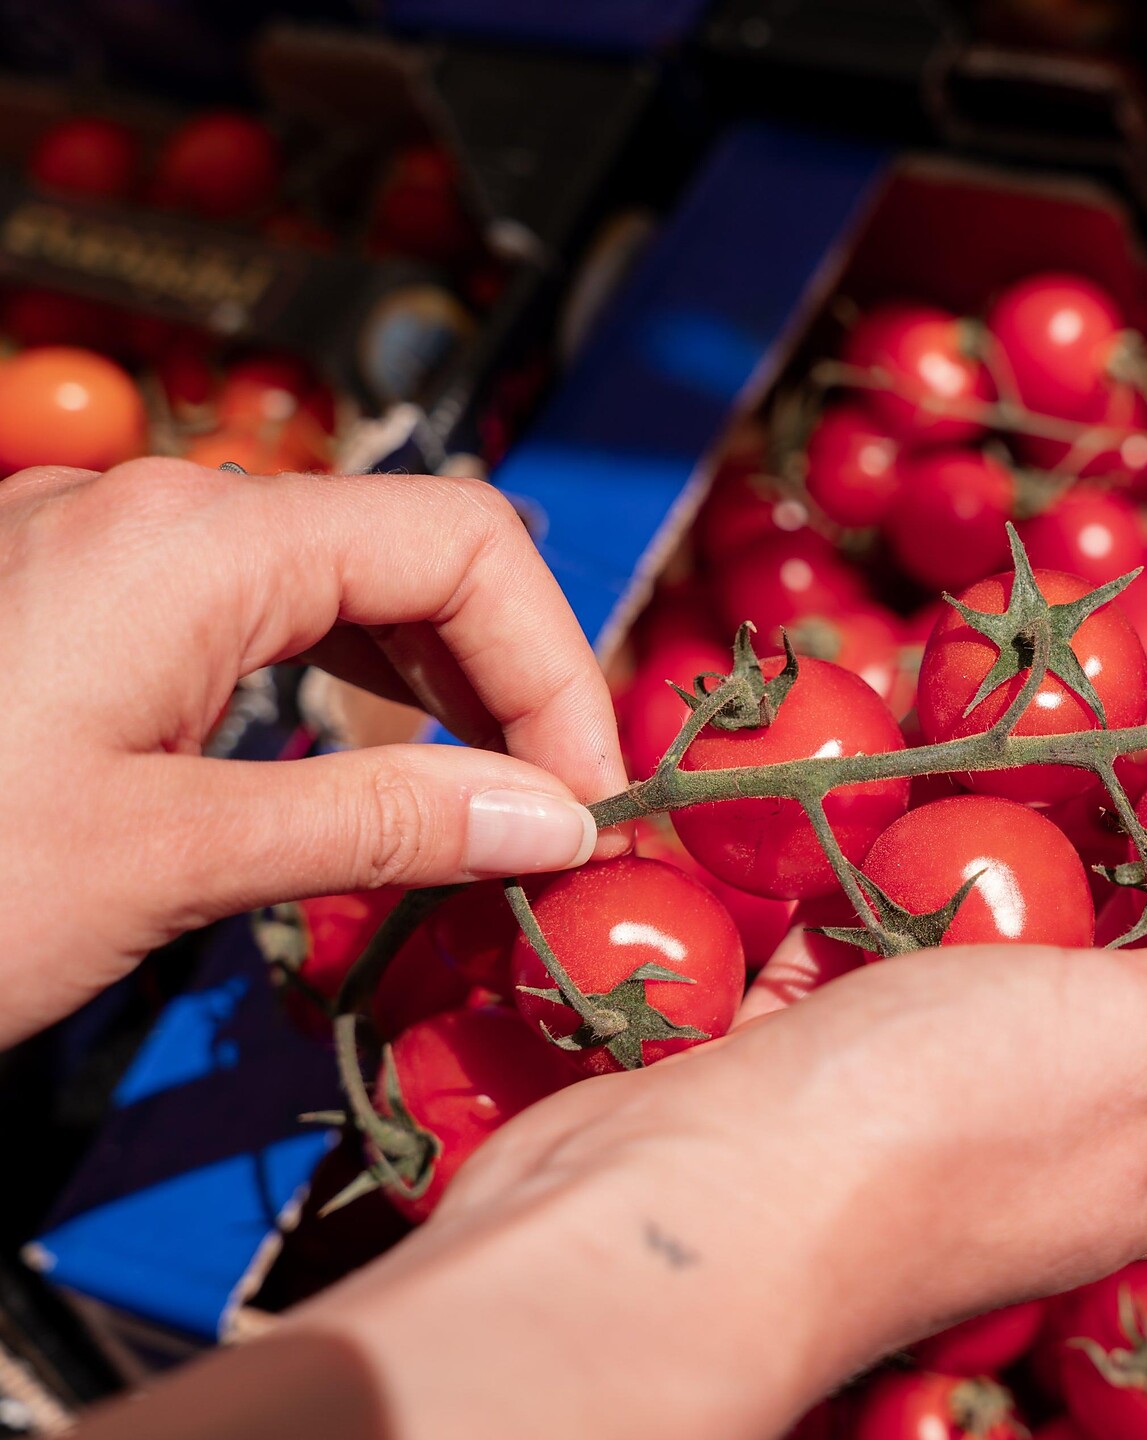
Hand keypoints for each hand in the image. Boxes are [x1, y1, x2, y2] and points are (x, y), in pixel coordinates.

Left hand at [0, 459, 627, 1045]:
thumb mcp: (173, 858)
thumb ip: (384, 822)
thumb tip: (548, 815)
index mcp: (199, 540)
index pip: (466, 548)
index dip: (556, 666)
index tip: (586, 791)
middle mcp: (157, 516)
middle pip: (412, 551)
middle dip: (506, 673)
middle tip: (549, 805)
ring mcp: (104, 554)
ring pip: (336, 581)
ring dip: (429, 684)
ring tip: (471, 797)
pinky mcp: (71, 611)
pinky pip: (254, 618)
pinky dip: (337, 690)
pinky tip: (350, 770)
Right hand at [251, 890, 1146, 1439]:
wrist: (673, 1209)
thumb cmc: (924, 1121)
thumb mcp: (1135, 1034)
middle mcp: (1081, 1135)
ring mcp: (956, 1103)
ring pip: (1035, 967)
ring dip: (1052, 878)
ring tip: (1087, 760)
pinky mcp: (844, 1066)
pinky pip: (907, 966)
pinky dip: (913, 902)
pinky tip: (910, 828)